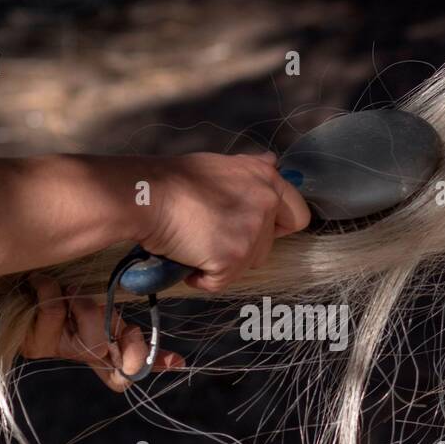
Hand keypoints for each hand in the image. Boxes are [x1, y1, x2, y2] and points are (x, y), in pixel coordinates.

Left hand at [22, 273, 182, 392]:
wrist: (10, 291)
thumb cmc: (56, 295)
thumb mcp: (96, 304)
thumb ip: (120, 321)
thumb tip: (175, 357)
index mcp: (101, 343)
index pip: (133, 362)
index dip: (151, 362)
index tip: (176, 360)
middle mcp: (82, 353)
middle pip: (106, 347)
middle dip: (96, 315)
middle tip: (80, 299)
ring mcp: (58, 352)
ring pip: (86, 327)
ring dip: (75, 301)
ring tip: (60, 290)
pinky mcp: (34, 346)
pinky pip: (52, 311)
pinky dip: (47, 290)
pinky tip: (37, 284)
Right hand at [132, 151, 310, 292]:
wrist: (146, 195)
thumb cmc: (176, 180)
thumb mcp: (222, 164)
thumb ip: (251, 170)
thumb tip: (273, 161)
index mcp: (267, 180)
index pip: (298, 216)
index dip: (277, 228)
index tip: (252, 229)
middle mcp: (265, 203)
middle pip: (268, 247)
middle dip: (241, 247)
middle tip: (210, 233)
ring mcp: (251, 233)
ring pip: (246, 266)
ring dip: (222, 262)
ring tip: (194, 242)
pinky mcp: (232, 258)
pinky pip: (220, 281)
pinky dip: (201, 277)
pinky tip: (185, 256)